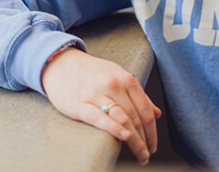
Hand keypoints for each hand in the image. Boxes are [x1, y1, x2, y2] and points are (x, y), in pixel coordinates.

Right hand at [41, 48, 161, 164]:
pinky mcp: (80, 104)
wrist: (61, 63)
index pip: (145, 109)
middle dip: (145, 139)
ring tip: (140, 155)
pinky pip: (100, 118)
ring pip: (122, 120)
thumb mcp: (118, 76)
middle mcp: (114, 85)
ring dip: (135, 141)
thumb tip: (157, 113)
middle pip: (136, 117)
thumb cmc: (91, 72)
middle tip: (147, 154)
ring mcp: (97, 94)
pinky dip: (115, 129)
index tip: (153, 144)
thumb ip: (137, 95)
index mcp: (126, 79)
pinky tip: (125, 138)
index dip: (152, 130)